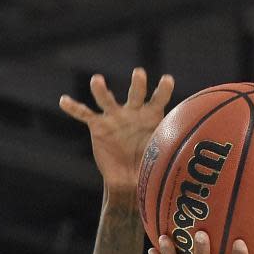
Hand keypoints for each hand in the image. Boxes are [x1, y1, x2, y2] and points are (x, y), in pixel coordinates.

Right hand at [59, 67, 174, 194]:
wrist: (128, 179)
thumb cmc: (149, 165)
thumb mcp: (161, 158)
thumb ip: (169, 151)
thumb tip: (190, 165)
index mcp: (151, 116)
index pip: (159, 100)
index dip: (162, 90)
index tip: (167, 80)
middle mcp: (132, 112)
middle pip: (135, 94)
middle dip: (137, 84)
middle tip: (139, 74)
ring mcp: (114, 117)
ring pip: (106, 99)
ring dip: (101, 90)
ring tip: (97, 81)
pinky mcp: (98, 126)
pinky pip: (84, 115)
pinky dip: (74, 108)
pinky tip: (64, 101)